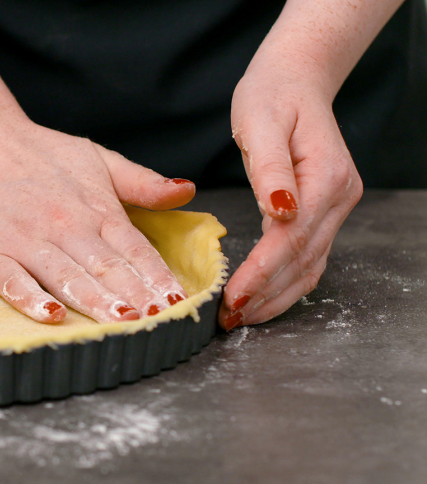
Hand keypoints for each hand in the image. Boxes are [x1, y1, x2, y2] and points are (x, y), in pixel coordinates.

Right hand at [0, 120, 195, 323]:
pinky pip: (13, 281)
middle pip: (106, 268)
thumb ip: (142, 181)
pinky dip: (31, 299)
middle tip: (160, 322)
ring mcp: (25, 241)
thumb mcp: (97, 158)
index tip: (178, 304)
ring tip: (122, 323)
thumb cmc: (38, 153)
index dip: (158, 278)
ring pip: (66, 277)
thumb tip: (187, 191)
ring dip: (96, 301)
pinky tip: (51, 316)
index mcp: (95, 209)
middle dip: (136, 297)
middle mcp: (64, 226)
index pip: (135, 250)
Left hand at [220, 55, 363, 329]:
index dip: (261, 273)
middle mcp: (339, 198)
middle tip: (228, 321)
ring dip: (276, 298)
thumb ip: (270, 170)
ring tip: (240, 319)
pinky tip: (260, 298)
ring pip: (310, 267)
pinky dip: (284, 283)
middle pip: (303, 261)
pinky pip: (307, 257)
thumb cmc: (272, 97)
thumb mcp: (262, 123)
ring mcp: (336, 207)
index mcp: (326, 177)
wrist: (295, 80)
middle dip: (265, 295)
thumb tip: (280, 211)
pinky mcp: (324, 212)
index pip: (292, 239)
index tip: (232, 298)